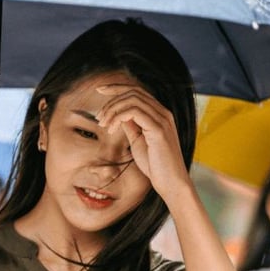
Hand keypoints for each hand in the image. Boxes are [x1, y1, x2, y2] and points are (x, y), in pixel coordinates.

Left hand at [95, 83, 190, 200]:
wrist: (170, 183)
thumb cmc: (155, 165)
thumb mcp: (138, 141)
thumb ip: (130, 126)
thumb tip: (118, 115)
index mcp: (159, 114)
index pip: (137, 91)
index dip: (116, 88)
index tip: (99, 90)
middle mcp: (163, 112)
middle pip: (133, 91)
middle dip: (111, 100)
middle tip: (99, 118)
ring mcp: (162, 119)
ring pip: (132, 99)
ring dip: (112, 109)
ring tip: (103, 124)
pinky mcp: (159, 129)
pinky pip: (134, 112)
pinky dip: (118, 117)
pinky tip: (111, 129)